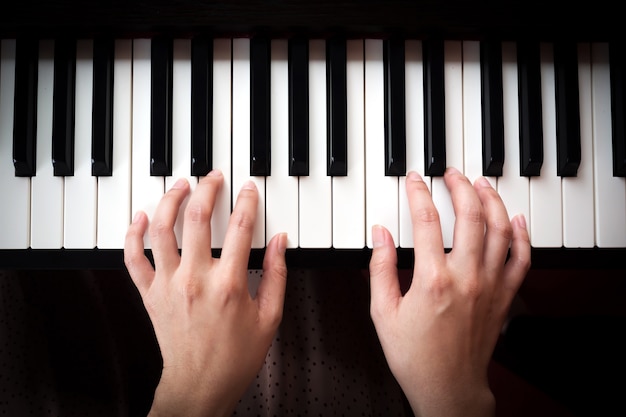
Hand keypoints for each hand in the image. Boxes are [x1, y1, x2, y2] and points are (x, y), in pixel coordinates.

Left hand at [124, 170, 287, 416]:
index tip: (248, 189)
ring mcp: (169, 284)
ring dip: (170, 200)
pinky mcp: (150, 294)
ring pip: (162, 229)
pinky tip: (140, 217)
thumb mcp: (270, 318)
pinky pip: (133, 258)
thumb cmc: (234, 357)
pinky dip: (133, 234)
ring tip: (180, 185)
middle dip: (208, 188)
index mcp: (229, 284)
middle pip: (199, 217)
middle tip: (213, 176)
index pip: (241, 227)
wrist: (200, 385)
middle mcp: (196, 278)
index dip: (247, 200)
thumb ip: (277, 275)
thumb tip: (282, 242)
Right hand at [369, 168, 530, 416]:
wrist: (448, 387)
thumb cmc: (415, 355)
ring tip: (481, 184)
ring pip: (499, 230)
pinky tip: (514, 219)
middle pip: (470, 216)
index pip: (426, 221)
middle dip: (460, 187)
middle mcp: (466, 277)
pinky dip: (520, 235)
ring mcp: (489, 285)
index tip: (414, 180)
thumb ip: (380, 268)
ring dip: (491, 201)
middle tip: (451, 174)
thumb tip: (380, 234)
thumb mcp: (383, 312)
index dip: (419, 193)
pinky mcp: (504, 297)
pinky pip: (520, 259)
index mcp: (432, 279)